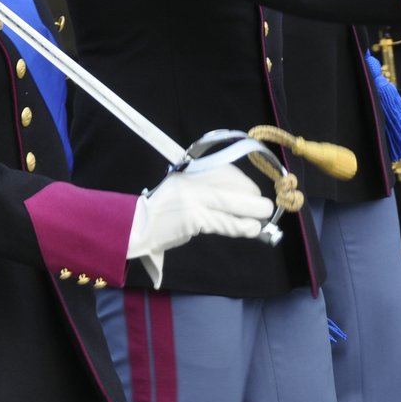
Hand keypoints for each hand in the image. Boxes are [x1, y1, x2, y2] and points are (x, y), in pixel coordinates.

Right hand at [126, 164, 275, 286]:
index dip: (244, 185)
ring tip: (261, 223)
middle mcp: (192, 180)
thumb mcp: (182, 192)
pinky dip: (241, 227)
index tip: (253, 195)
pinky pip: (224, 222)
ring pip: (232, 204)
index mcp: (190, 172)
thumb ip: (206, 193)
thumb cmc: (161, 213)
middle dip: (252, 200)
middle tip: (264, 209)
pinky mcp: (193, 217)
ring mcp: (192, 198)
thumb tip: (239, 201)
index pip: (226, 172)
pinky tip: (251, 229)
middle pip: (232, 186)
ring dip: (252, 215)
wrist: (136, 226)